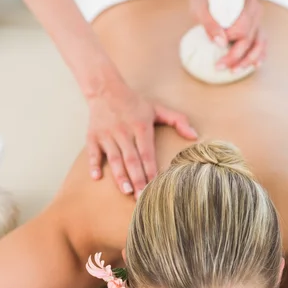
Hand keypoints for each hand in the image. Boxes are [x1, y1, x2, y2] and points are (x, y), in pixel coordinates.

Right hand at [87, 80, 197, 197]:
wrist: (105, 89)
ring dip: (119, 175)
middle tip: (141, 197)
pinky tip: (96, 177)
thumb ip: (178, 120)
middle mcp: (124, 132)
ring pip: (114, 158)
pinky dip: (93, 164)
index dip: (151, 170)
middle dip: (137, 179)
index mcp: (140, 126)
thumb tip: (194, 136)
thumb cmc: (134, 103)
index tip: (155, 186)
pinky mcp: (93, 136)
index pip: (147, 153)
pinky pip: (93, 152)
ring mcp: (107, 135)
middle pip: (131, 159)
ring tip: (126, 191)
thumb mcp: (157, 108)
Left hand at [190, 0, 265, 71]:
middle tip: (220, 67)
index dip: (230, 40)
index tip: (216, 44)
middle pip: (250, 39)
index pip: (242, 29)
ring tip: (235, 71)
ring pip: (259, 44)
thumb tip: (221, 43)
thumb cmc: (203, 0)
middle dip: (236, 57)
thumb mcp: (200, 9)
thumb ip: (210, 24)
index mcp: (246, 3)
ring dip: (248, 60)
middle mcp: (256, 11)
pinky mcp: (255, 28)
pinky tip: (254, 66)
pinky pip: (260, 44)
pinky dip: (258, 55)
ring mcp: (257, 20)